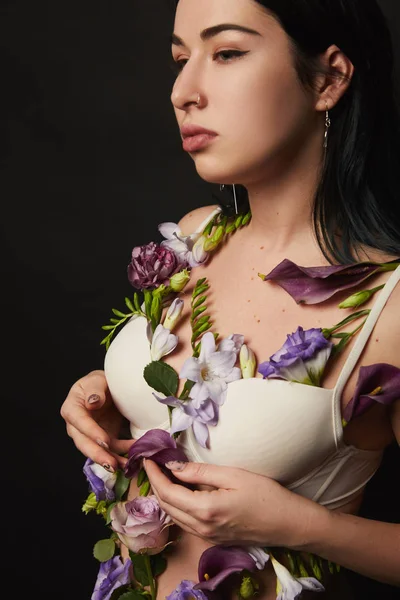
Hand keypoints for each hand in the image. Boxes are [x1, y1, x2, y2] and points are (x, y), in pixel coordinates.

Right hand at [60, 370, 132, 470]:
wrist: (109, 386)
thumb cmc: (100, 381)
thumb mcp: (97, 379)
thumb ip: (95, 389)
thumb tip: (92, 402)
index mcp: (72, 408)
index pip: (80, 422)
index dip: (91, 432)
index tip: (105, 441)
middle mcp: (76, 425)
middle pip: (84, 443)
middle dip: (98, 454)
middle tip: (112, 464)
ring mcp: (90, 435)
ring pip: (97, 450)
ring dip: (111, 459)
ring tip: (125, 466)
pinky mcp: (103, 439)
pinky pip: (112, 449)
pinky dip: (122, 454)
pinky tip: (133, 457)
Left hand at [144, 460, 324, 548]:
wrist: (288, 524)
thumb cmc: (266, 495)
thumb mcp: (233, 475)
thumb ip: (200, 473)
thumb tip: (174, 466)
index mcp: (204, 510)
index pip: (167, 492)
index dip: (154, 474)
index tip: (148, 457)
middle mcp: (201, 527)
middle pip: (166, 506)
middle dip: (155, 484)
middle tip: (153, 463)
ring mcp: (207, 536)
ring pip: (174, 516)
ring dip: (165, 495)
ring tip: (163, 473)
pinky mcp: (214, 538)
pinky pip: (186, 522)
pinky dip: (177, 505)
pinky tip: (181, 491)